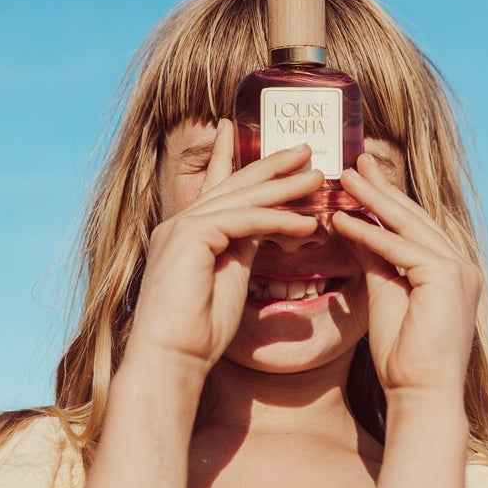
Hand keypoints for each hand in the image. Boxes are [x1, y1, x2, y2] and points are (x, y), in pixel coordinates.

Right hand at [129, 122, 323, 381]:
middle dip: (272, 165)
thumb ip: (243, 246)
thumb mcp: (230, 277)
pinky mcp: (190, 237)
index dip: (228, 156)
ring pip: (243, 198)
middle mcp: (181, 223)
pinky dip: (278, 220)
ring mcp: (182, 227)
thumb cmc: (199, 333)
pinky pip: (245, 220)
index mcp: (187, 232)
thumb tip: (269, 226)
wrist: (170, 359)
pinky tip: (306, 225)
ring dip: (284, 188)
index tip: (235, 128)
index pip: (215, 185)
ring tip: (318, 179)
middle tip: (306, 149)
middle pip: (235, 184)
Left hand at [330, 153, 480, 401]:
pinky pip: (401, 248)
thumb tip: (354, 227)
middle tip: (354, 162)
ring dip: (373, 200)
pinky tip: (343, 220)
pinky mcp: (446, 277)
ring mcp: (458, 269)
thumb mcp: (385, 294)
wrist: (420, 394)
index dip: (386, 199)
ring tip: (344, 178)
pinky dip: (370, 234)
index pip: (415, 225)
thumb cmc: (403, 355)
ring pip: (408, 226)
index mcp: (452, 270)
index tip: (360, 177)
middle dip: (381, 188)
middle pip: (413, 217)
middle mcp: (462, 265)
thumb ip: (376, 260)